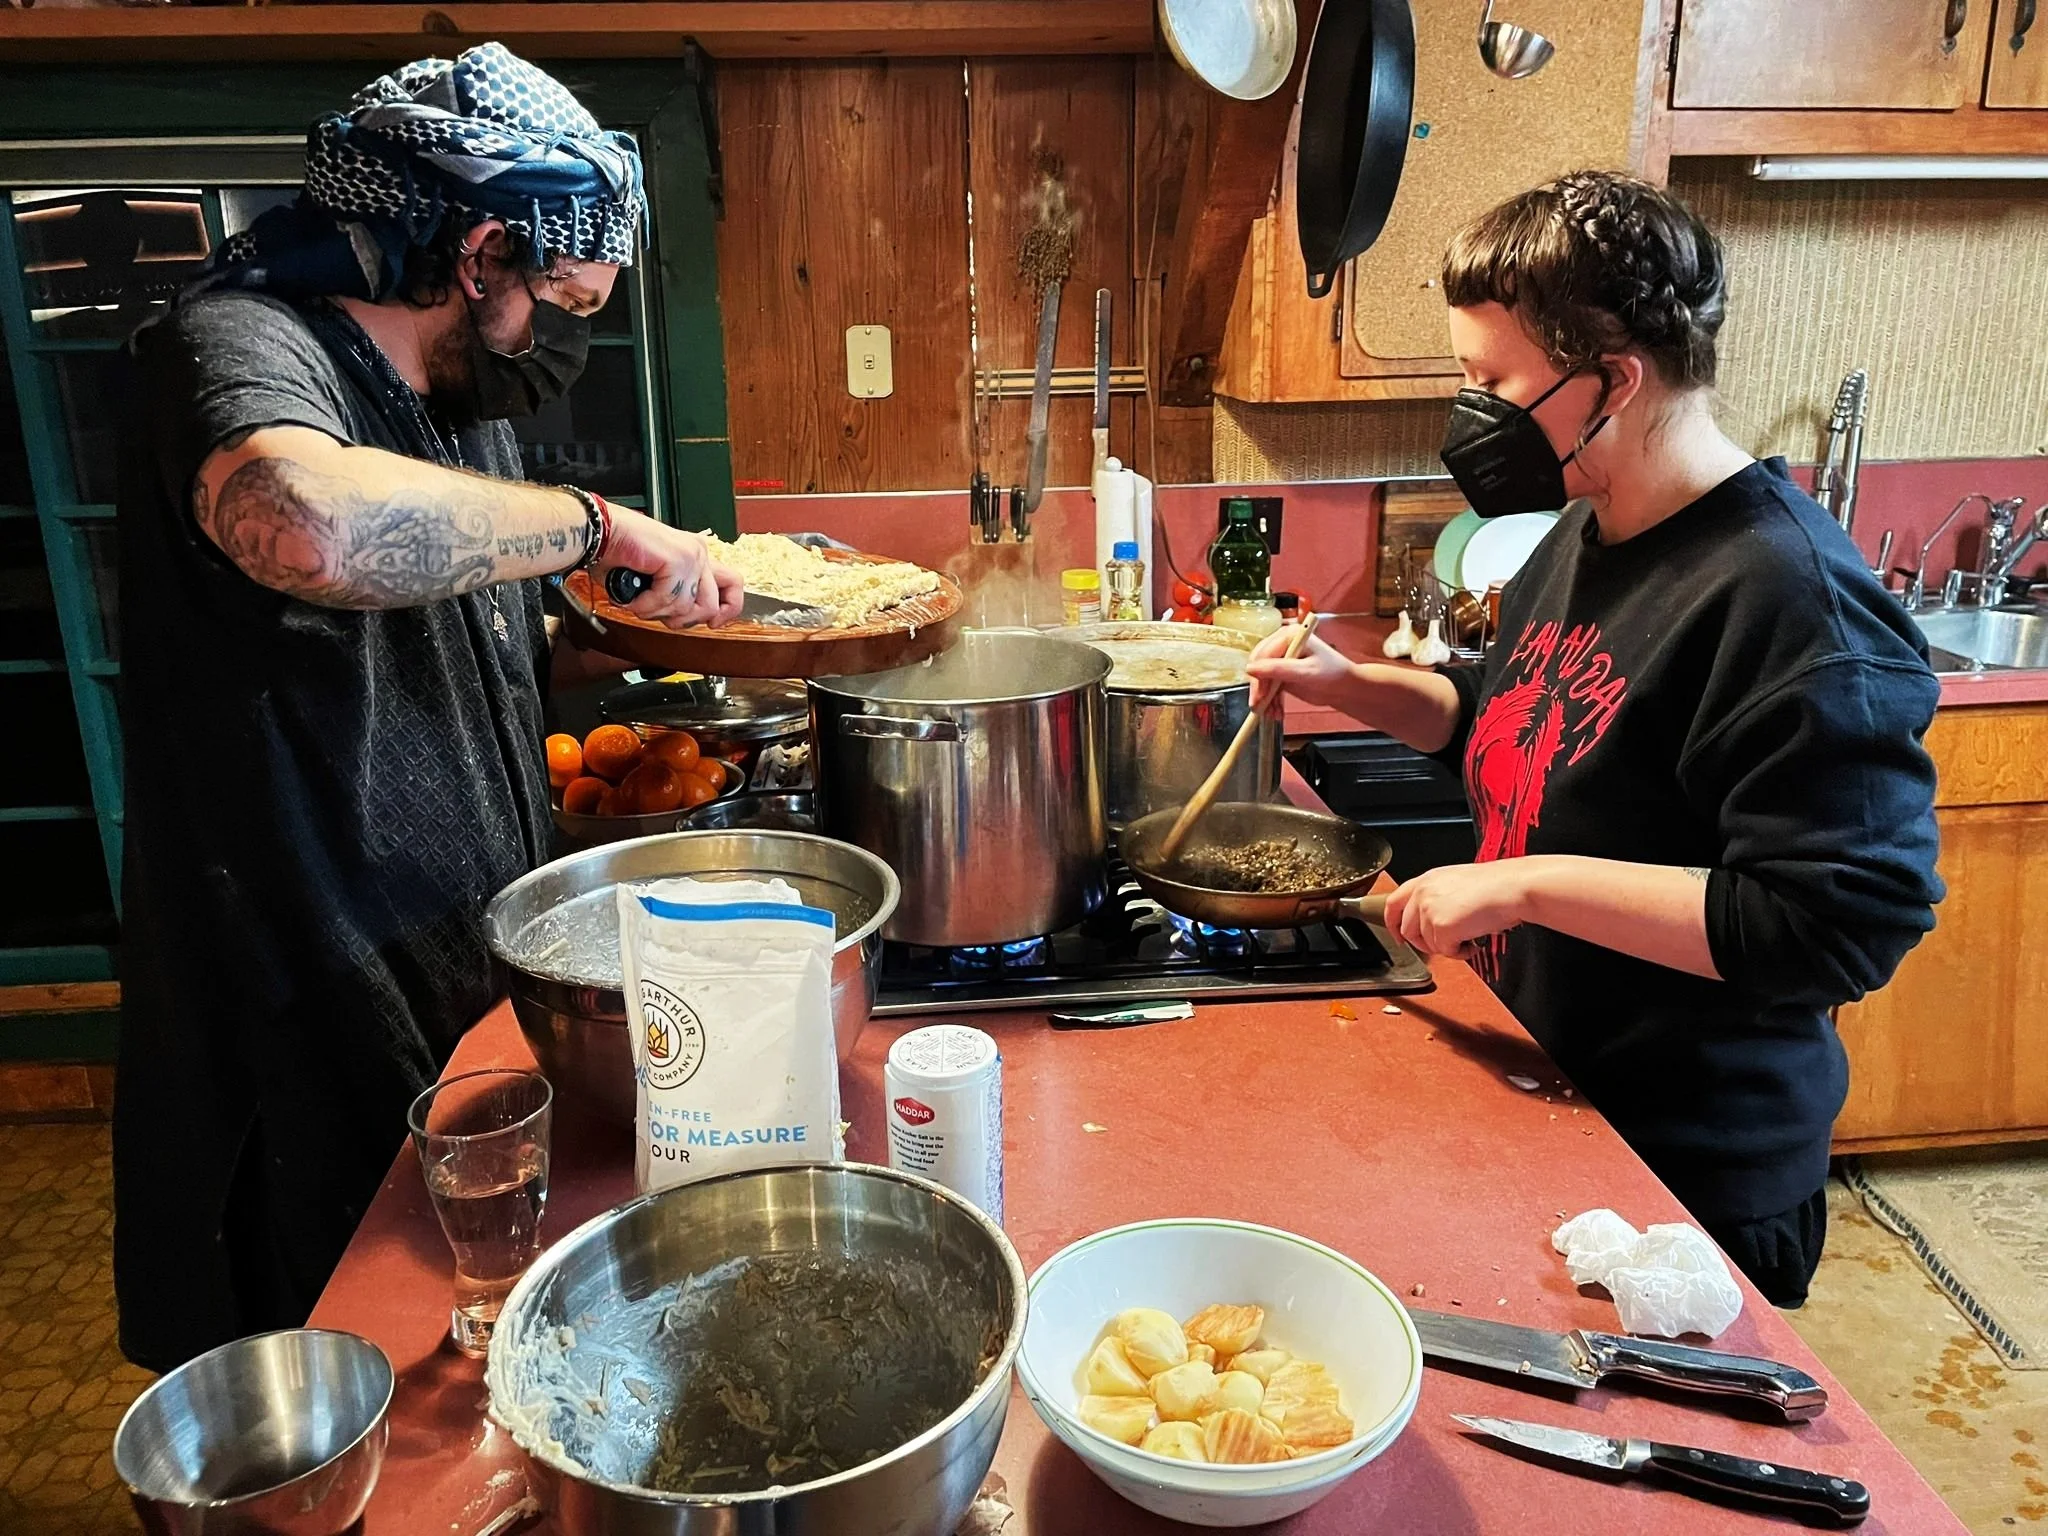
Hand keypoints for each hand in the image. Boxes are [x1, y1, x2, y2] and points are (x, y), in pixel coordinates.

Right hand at [596, 509, 744, 627]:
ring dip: (656, 612)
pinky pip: (668, 600)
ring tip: (638, 600)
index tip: (713, 624)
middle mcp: (698, 553)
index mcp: (695, 555)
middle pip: (711, 605)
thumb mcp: (655, 580)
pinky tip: (633, 596)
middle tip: (657, 612)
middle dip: (682, 620)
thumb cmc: (617, 554)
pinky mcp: (677, 559)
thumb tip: (685, 618)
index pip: (733, 584)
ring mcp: (690, 555)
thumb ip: (675, 595)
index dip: (728, 609)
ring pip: (687, 608)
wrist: (598, 532)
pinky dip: (645, 605)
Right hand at [1245, 629, 1359, 715]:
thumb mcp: (1305, 672)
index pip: (1264, 654)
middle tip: (1260, 706)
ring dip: (1265, 698)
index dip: (1258, 675)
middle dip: (1260, 688)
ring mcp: (1281, 659)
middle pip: (1259, 665)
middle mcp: (1282, 644)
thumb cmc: (1332, 674)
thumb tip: (1250, 669)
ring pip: (1262, 679)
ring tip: (1273, 713)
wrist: (1345, 687)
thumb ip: (1278, 669)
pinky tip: (1276, 711)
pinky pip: (1268, 687)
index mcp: (1288, 635)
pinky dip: (1270, 700)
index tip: (1259, 695)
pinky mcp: (1281, 673)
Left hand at [1383, 860, 1534, 958]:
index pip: (1393, 903)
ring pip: (1427, 944)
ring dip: (1447, 947)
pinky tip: (1473, 943)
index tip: (1398, 936)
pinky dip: (1460, 953)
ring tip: (1468, 938)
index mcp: (1425, 880)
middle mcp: (1423, 894)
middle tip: (1446, 944)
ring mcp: (1430, 911)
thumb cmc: (1495, 885)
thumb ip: (1437, 898)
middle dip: (1425, 944)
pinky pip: (1445, 951)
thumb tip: (1432, 922)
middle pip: (1408, 930)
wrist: (1512, 887)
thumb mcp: (1456, 882)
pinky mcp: (1442, 928)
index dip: (1391, 924)